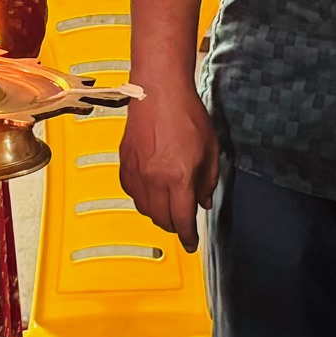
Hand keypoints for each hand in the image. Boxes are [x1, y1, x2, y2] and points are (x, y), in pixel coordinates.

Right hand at [120, 78, 219, 252]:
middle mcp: (155, 178)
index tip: (191, 243)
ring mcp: (137, 172)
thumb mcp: (210, 150)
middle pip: (162, 219)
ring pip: (145, 209)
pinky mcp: (125, 164)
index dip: (188, 236)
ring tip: (167, 208)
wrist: (159, 93)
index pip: (183, 219)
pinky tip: (151, 193)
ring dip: (157, 214)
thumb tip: (203, 202)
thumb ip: (208, 181)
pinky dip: (142, 199)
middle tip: (182, 222)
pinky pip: (131, 193)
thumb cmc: (186, 114)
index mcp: (180, 176)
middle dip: (174, 226)